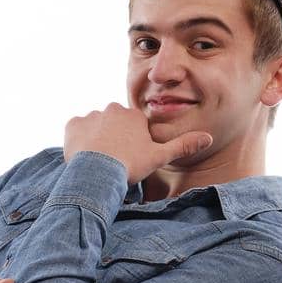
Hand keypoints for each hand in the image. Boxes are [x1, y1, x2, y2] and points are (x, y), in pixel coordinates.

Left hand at [63, 102, 212, 179]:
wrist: (99, 173)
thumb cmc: (130, 165)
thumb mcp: (159, 157)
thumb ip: (183, 146)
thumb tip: (209, 137)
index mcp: (133, 115)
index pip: (132, 127)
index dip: (131, 143)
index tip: (128, 158)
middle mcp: (112, 109)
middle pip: (113, 124)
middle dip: (113, 139)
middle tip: (113, 160)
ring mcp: (91, 116)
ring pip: (94, 127)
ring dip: (96, 140)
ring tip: (98, 160)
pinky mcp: (72, 125)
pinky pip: (75, 130)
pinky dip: (78, 141)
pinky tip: (84, 155)